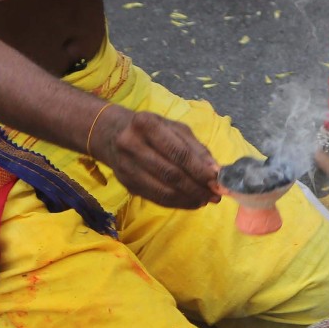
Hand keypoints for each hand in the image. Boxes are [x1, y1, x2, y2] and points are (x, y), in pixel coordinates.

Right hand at [93, 105, 221, 209]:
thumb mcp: (173, 128)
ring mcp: (127, 167)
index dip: (199, 169)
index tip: (216, 180)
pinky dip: (176, 203)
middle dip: (197, 187)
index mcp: (146, 124)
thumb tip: (215, 171)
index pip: (178, 152)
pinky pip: (156, 198)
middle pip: (171, 174)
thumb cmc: (150, 128)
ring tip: (205, 200)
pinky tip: (190, 202)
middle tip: (215, 195)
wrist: (111, 134)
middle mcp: (132, 145)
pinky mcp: (126, 184)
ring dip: (188, 199)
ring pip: (163, 191)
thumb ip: (195, 148)